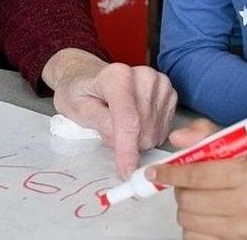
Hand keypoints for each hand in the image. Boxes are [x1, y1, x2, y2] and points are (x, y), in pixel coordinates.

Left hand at [42, 48, 177, 176]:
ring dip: (137, 139)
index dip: (128, 150)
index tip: (126, 172)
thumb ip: (100, 123)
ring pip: (155, 133)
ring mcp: (160, 84)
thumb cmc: (79, 91)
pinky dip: (147, 133)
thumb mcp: (76, 108)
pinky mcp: (170, 93)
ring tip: (118, 122)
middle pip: (144, 130)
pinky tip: (134, 121)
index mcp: (117, 75)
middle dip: (127, 142)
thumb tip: (121, 144)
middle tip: (107, 130)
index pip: (129, 120)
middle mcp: (144, 76)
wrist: (88, 75)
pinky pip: (163, 129)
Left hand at [152, 119, 246, 238]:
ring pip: (188, 220)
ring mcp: (244, 229)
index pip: (198, 175)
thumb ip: (203, 133)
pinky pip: (195, 239)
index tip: (154, 173)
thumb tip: (175, 139)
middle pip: (189, 200)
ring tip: (199, 198)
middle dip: (180, 189)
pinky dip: (192, 227)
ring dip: (185, 208)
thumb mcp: (234, 143)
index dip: (171, 173)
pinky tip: (204, 216)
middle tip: (187, 183)